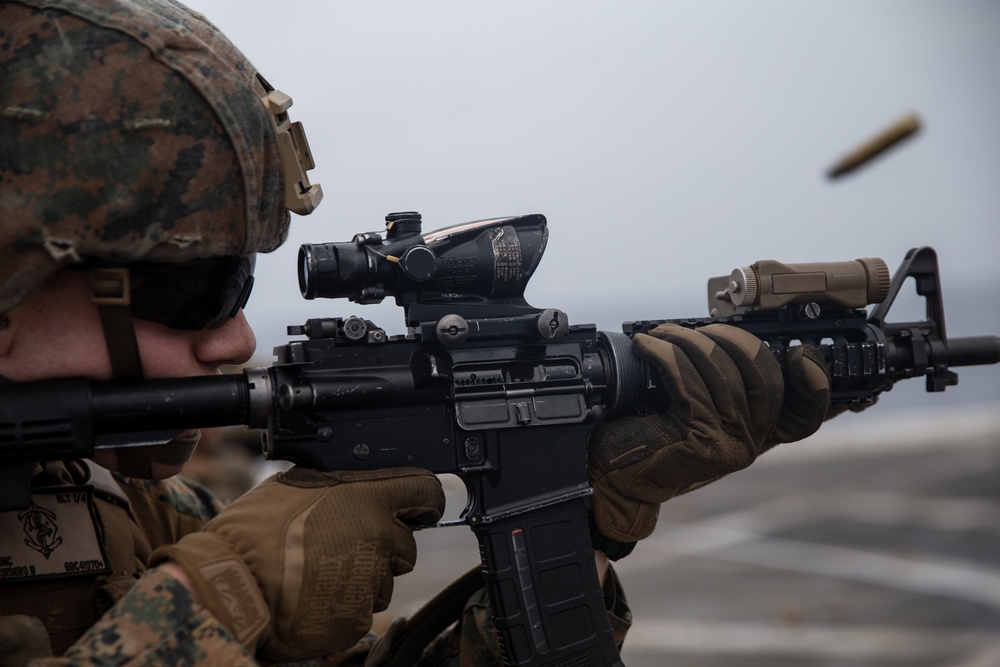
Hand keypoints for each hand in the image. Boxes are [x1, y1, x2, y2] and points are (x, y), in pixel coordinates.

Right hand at [150, 467, 443, 661]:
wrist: (230, 586)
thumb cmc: (254, 533)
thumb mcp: (296, 485)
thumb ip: (340, 487)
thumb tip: (355, 486)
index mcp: (367, 497)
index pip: (425, 493)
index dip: (421, 502)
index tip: (416, 509)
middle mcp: (377, 536)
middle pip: (405, 543)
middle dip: (383, 545)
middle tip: (341, 546)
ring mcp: (370, 579)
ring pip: (385, 579)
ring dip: (364, 577)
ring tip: (319, 572)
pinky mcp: (358, 616)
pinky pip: (363, 608)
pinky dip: (345, 605)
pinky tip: (316, 596)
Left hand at [589, 323, 829, 543]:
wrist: (612, 477)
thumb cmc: (651, 437)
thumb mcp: (695, 413)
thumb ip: (723, 388)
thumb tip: (732, 338)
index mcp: (758, 437)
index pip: (806, 415)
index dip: (815, 384)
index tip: (803, 354)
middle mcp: (751, 445)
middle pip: (766, 378)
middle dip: (730, 340)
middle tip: (695, 330)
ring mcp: (729, 447)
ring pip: (722, 374)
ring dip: (688, 342)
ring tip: (662, 334)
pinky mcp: (699, 443)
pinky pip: (689, 381)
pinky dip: (666, 354)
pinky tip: (648, 347)